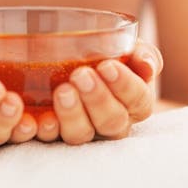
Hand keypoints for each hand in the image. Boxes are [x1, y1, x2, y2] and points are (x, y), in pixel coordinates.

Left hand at [30, 38, 163, 145]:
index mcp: (133, 102)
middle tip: (81, 76)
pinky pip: (49, 139)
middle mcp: (110, 122)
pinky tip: (40, 119)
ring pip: (81, 135)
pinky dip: (46, 129)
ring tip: (61, 91)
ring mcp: (82, 129)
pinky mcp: (54, 133)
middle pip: (112, 121)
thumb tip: (148, 66)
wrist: (69, 54)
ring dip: (72, 115)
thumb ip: (142, 54)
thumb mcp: (127, 48)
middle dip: (97, 99)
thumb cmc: (106, 52)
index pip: (138, 100)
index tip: (107, 66)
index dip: (125, 86)